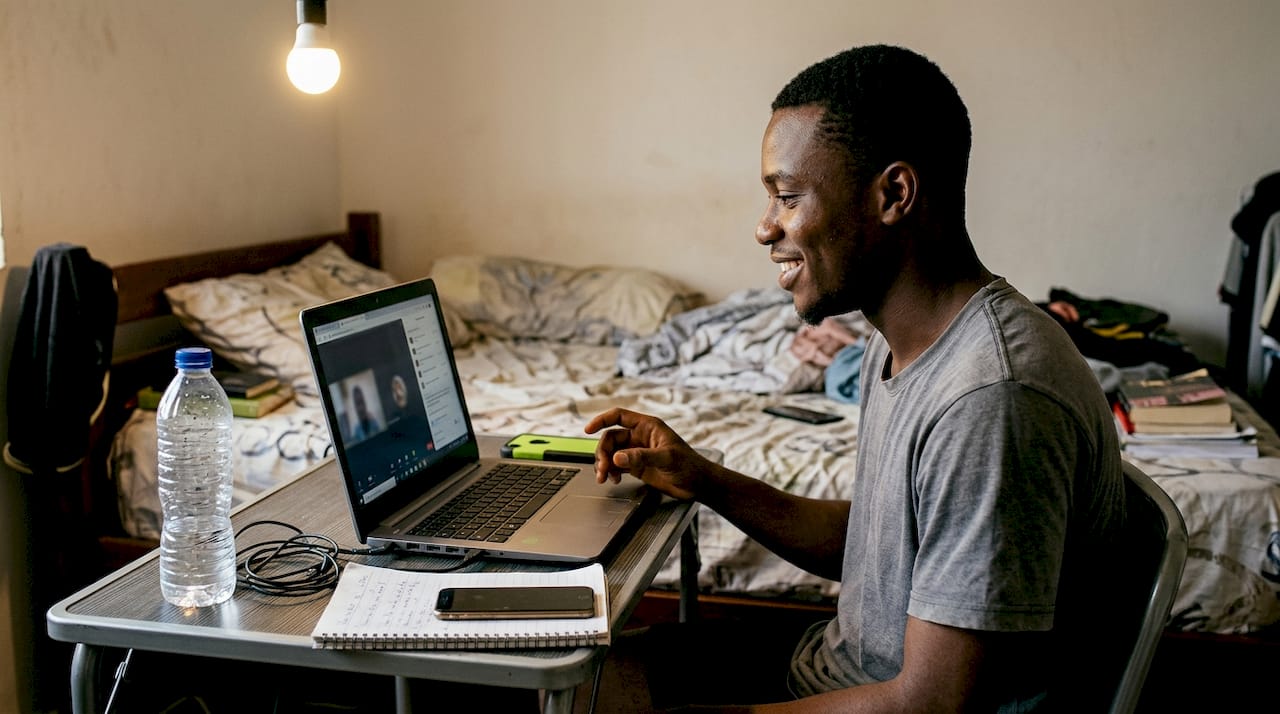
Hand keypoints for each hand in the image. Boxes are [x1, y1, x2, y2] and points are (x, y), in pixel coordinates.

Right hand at [584, 408, 704, 500]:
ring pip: (611, 453)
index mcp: (647, 426)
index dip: (601, 420)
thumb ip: (642, 457)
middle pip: (611, 438)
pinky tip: (613, 479)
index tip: (588, 430)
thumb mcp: (667, 458)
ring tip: (604, 477)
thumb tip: (618, 457)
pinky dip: (611, 472)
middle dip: (603, 453)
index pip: (618, 416)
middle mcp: (640, 437)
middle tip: (603, 469)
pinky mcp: (637, 467)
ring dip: (604, 464)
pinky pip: (616, 465)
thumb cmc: (690, 466)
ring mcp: (637, 452)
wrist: (698, 485)